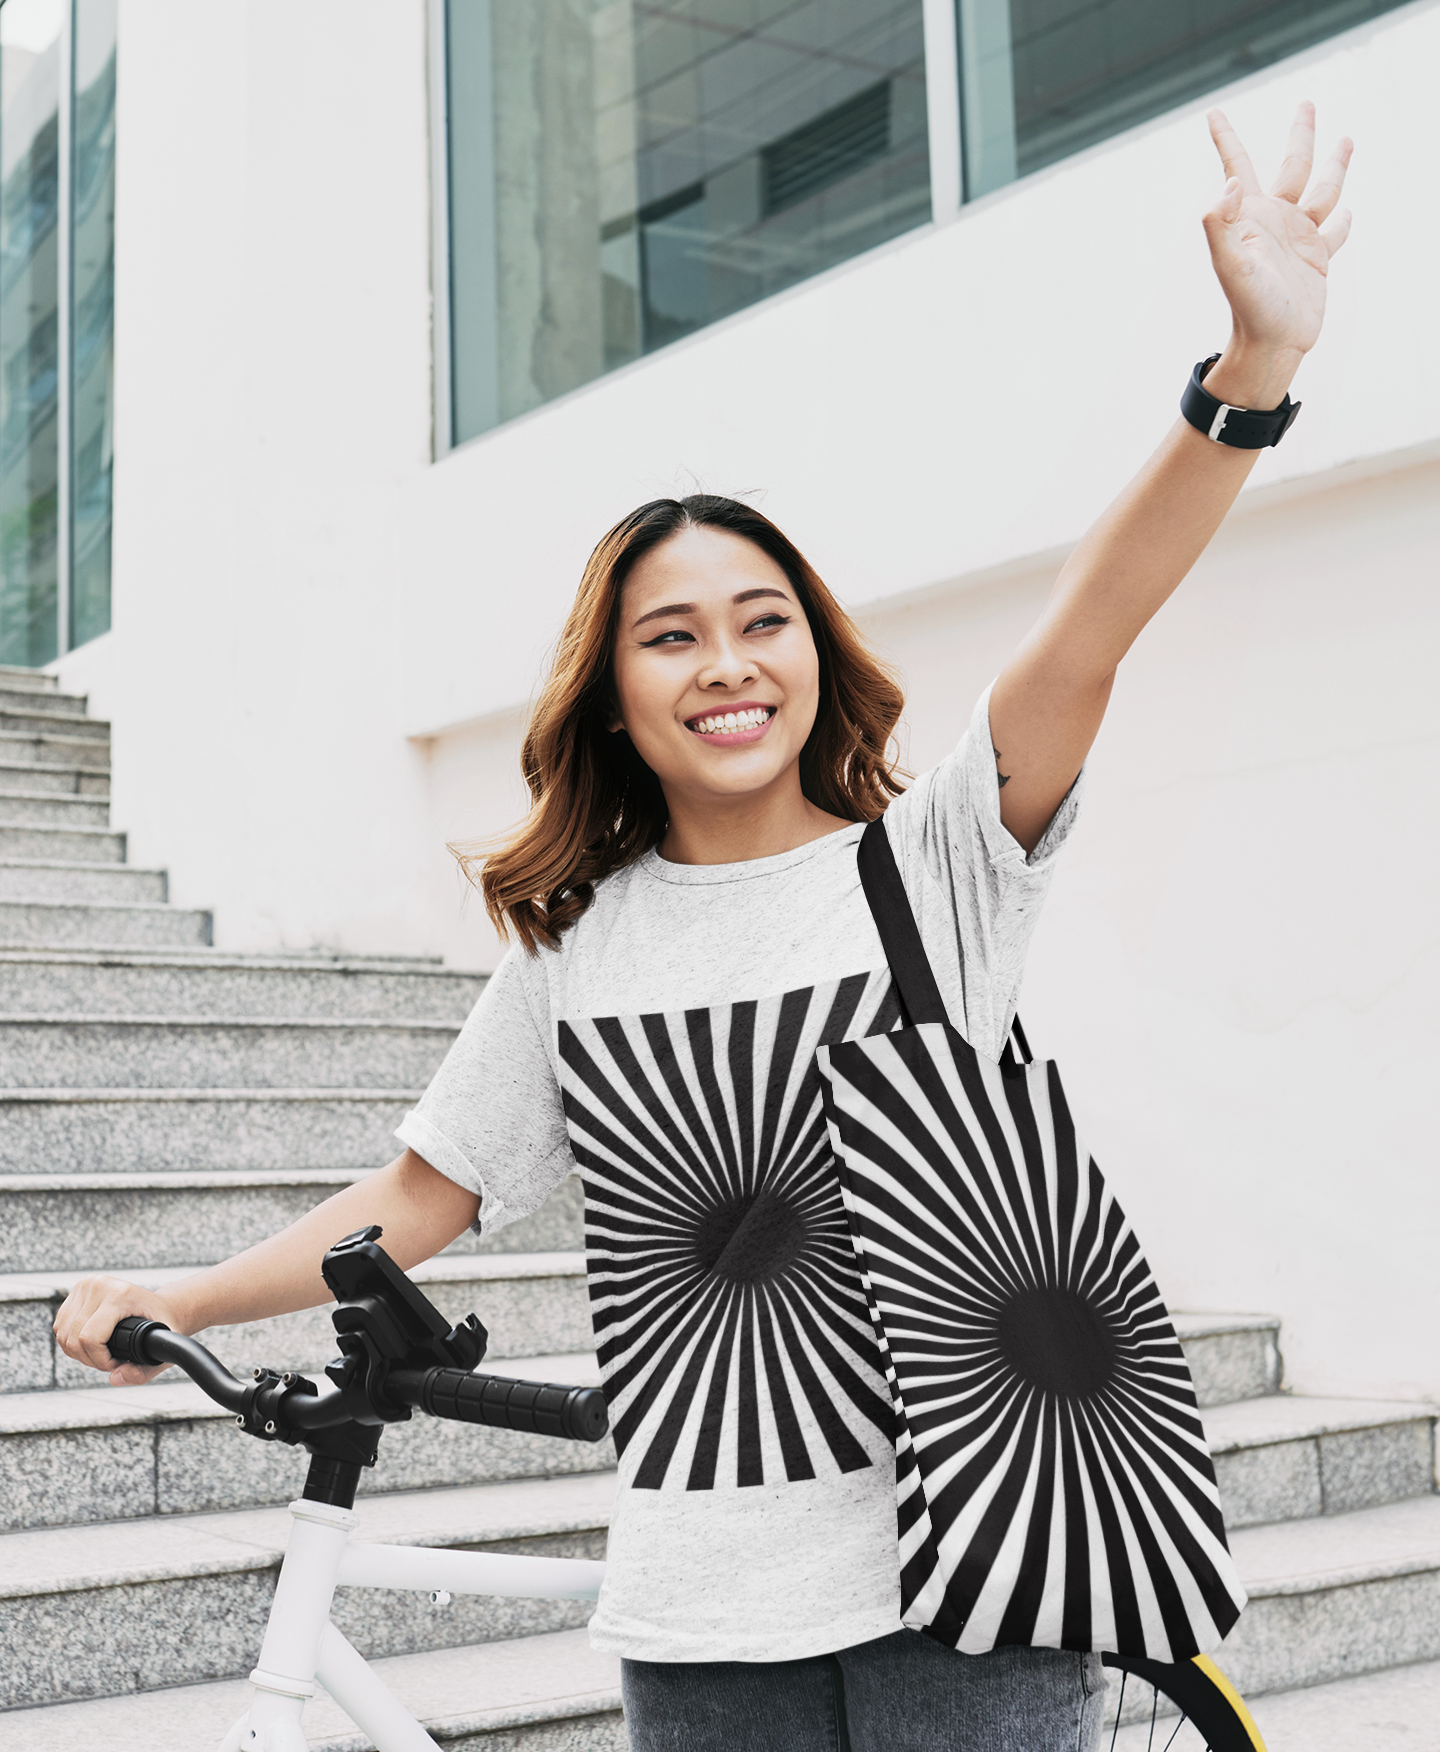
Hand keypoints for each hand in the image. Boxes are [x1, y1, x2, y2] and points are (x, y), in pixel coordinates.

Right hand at [54, 1275, 189, 1385]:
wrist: (163, 1306)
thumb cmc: (163, 1326)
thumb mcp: (162, 1350)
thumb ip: (141, 1372)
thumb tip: (115, 1378)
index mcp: (120, 1294)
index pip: (90, 1338)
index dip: (100, 1360)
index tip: (116, 1363)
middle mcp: (99, 1285)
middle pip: (74, 1339)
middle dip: (90, 1359)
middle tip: (110, 1361)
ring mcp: (86, 1285)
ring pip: (63, 1334)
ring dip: (78, 1352)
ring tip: (101, 1353)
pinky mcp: (77, 1290)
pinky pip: (59, 1326)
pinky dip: (70, 1341)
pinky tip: (90, 1344)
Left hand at [1203, 103, 1351, 385]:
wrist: (1272, 344)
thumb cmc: (1249, 307)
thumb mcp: (1230, 265)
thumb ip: (1221, 224)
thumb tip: (1228, 184)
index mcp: (1250, 216)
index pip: (1237, 166)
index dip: (1226, 138)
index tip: (1214, 112)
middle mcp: (1274, 222)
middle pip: (1291, 166)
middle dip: (1301, 134)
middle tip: (1307, 103)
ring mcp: (1298, 239)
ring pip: (1322, 191)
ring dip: (1335, 166)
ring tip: (1347, 139)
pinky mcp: (1318, 260)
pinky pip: (1335, 233)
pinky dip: (1343, 221)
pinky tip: (1348, 210)